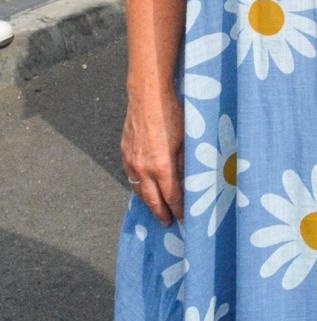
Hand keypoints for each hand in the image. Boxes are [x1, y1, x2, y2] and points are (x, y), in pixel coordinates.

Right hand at [121, 87, 184, 224]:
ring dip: (148, 202)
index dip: (178, 209)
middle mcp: (143, 169)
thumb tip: (188, 181)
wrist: (148, 97)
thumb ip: (185, 163)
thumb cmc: (173, 115)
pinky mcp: (125, 154)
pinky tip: (145, 188)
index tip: (184, 219)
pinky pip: (131, 177)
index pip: (171, 196)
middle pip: (151, 199)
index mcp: (161, 167)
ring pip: (139, 190)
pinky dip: (139, 187)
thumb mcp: (187, 140)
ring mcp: (131, 162)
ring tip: (157, 209)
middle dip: (161, 213)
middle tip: (168, 223)